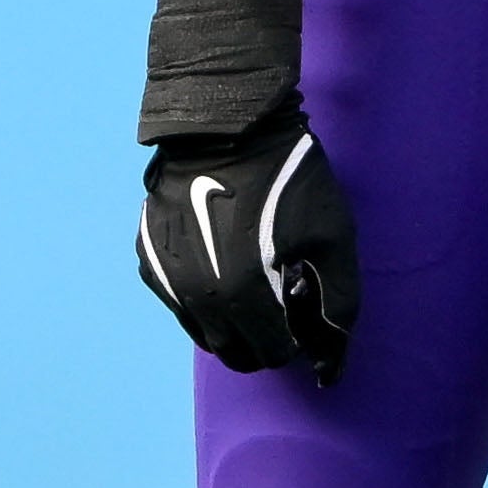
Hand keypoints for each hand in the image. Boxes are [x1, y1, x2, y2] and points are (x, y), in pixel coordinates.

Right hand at [141, 104, 356, 380]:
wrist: (223, 123)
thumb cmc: (288, 178)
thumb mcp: (332, 238)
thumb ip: (338, 305)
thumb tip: (332, 363)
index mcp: (243, 295)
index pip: (272, 354)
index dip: (296, 339)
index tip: (303, 309)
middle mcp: (196, 296)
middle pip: (233, 352)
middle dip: (262, 342)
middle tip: (281, 308)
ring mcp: (166, 278)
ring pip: (202, 332)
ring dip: (231, 326)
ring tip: (253, 286)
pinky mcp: (149, 260)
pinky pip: (179, 302)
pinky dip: (203, 300)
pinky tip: (221, 264)